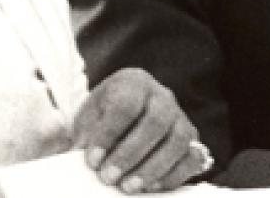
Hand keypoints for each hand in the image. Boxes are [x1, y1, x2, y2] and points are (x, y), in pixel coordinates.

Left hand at [74, 68, 205, 192]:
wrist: (121, 118)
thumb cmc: (102, 118)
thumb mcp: (88, 119)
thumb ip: (84, 135)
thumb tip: (76, 155)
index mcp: (133, 82)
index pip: (126, 104)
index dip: (109, 134)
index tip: (92, 160)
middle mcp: (162, 95)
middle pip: (156, 122)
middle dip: (130, 153)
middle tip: (109, 178)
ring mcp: (180, 116)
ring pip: (178, 140)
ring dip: (152, 167)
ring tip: (128, 187)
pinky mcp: (192, 139)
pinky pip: (192, 156)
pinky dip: (174, 175)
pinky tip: (151, 187)